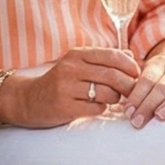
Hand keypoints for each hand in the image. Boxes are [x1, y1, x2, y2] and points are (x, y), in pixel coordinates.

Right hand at [7, 48, 139, 128]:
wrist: (28, 100)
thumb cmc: (58, 82)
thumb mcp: (77, 64)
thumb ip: (103, 59)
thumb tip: (132, 57)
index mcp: (76, 54)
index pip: (113, 56)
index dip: (130, 66)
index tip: (136, 75)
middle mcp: (71, 69)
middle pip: (113, 76)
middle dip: (129, 85)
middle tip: (133, 92)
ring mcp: (66, 88)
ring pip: (107, 93)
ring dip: (116, 99)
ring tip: (111, 99)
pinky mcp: (65, 107)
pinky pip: (96, 108)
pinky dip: (102, 109)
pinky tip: (95, 107)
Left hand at [122, 52, 164, 128]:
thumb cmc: (154, 80)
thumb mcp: (142, 76)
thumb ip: (132, 87)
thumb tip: (122, 108)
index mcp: (158, 63)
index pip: (146, 80)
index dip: (136, 97)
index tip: (128, 113)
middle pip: (162, 87)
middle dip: (148, 105)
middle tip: (137, 122)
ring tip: (160, 116)